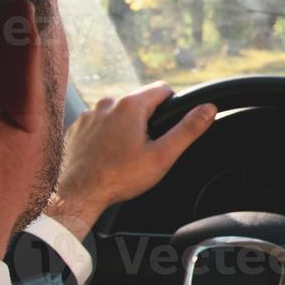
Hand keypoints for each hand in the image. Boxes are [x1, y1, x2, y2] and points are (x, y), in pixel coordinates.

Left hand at [46, 82, 215, 240]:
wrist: (77, 195)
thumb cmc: (119, 177)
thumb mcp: (163, 155)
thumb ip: (188, 129)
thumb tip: (209, 108)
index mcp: (129, 106)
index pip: (161, 89)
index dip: (173, 105)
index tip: (171, 125)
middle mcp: (106, 104)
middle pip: (138, 102)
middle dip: (147, 119)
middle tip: (149, 147)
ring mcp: (88, 116)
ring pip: (117, 113)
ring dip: (125, 127)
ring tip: (127, 154)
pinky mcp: (76, 129)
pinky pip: (98, 124)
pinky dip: (106, 135)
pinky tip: (108, 156)